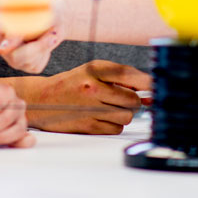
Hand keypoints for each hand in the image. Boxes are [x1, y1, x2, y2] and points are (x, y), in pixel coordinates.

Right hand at [0, 16, 62, 75]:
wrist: (55, 16)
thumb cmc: (41, 9)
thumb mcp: (33, 12)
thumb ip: (18, 26)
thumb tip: (3, 48)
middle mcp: (2, 45)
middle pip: (12, 54)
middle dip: (34, 45)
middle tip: (49, 30)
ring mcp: (14, 58)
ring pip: (25, 61)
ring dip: (42, 46)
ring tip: (48, 33)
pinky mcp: (28, 66)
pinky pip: (36, 66)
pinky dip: (46, 52)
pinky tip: (46, 43)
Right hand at [23, 60, 151, 133]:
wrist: (40, 100)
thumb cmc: (71, 84)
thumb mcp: (92, 71)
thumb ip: (119, 78)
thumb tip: (148, 91)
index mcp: (95, 69)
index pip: (130, 75)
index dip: (148, 83)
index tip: (156, 88)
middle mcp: (93, 87)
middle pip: (133, 100)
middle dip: (133, 102)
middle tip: (123, 100)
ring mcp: (90, 108)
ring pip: (127, 116)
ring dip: (124, 115)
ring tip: (109, 109)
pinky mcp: (87, 125)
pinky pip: (115, 129)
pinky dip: (113, 125)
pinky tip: (101, 118)